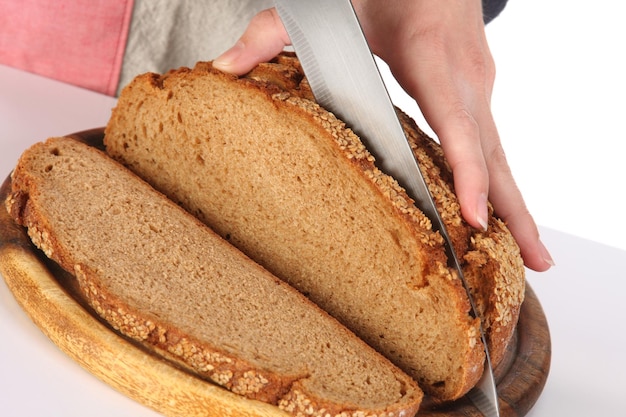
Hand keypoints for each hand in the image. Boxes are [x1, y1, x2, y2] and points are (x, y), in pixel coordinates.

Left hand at [213, 0, 553, 270]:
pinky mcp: (477, 92)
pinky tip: (506, 213)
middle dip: (515, 208)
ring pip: (503, 152)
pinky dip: (504, 182)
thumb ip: (273, 30)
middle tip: (535, 261)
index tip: (479, 216)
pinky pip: (493, 144)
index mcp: (431, 56)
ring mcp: (478, 86)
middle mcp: (466, 76)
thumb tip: (223, 67)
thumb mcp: (330, 2)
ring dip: (520, 203)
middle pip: (496, 151)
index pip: (457, 122)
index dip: (470, 171)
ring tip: (533, 255)